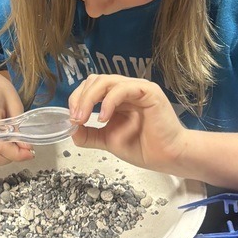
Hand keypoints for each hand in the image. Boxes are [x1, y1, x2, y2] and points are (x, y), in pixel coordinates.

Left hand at [68, 74, 184, 172]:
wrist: (166, 158)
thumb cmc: (143, 147)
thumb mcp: (107, 140)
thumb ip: (89, 134)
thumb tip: (71, 129)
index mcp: (116, 97)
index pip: (91, 87)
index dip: (77, 99)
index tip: (71, 119)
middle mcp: (126, 89)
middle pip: (95, 80)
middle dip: (80, 98)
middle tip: (75, 118)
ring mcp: (137, 88)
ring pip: (106, 81)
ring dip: (89, 99)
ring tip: (84, 118)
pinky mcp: (148, 91)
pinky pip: (123, 88)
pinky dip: (108, 101)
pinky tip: (103, 118)